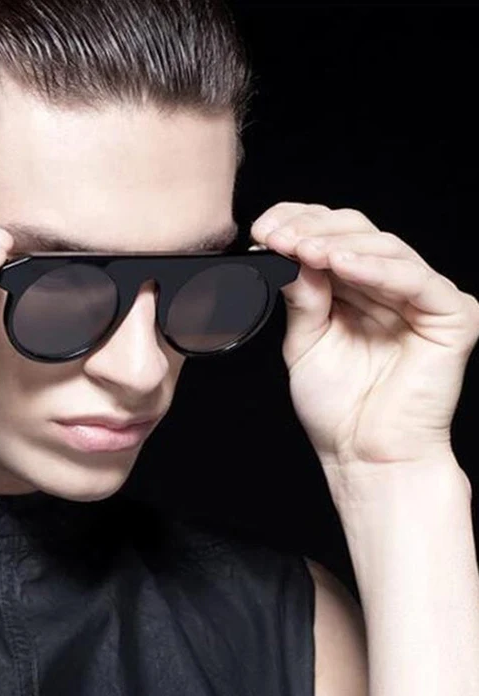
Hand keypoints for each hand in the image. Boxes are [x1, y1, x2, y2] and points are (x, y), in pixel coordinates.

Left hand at [251, 203, 478, 476]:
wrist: (362, 454)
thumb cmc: (337, 406)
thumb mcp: (304, 341)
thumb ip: (302, 297)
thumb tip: (287, 252)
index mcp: (355, 288)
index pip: (330, 236)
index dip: (297, 224)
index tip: (260, 229)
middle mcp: (389, 286)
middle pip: (356, 232)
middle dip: (311, 230)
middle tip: (275, 236)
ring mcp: (422, 298)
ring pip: (385, 247)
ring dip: (337, 244)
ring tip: (302, 248)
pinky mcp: (452, 316)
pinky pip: (415, 280)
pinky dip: (376, 268)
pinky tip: (341, 264)